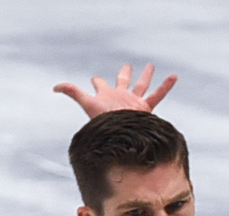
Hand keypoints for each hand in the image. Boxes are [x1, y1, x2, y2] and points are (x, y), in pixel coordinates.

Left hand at [53, 63, 176, 118]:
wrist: (121, 136)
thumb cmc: (104, 121)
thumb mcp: (87, 103)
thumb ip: (72, 92)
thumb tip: (54, 86)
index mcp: (107, 96)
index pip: (101, 84)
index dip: (97, 81)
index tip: (95, 79)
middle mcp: (121, 97)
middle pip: (123, 81)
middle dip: (124, 74)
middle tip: (127, 66)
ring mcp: (133, 101)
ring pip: (142, 86)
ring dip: (146, 76)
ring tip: (150, 66)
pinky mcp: (145, 107)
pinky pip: (158, 95)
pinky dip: (166, 86)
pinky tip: (174, 76)